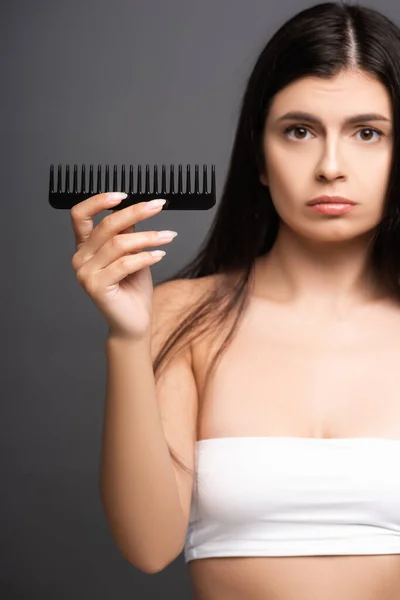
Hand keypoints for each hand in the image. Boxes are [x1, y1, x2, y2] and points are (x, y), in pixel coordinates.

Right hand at [70, 192, 176, 340]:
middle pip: (106, 225)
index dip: (98, 201)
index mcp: (85, 247)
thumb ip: (127, 233)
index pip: (80, 215)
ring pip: (119, 243)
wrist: (134, 323)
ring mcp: (85, 273)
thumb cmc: (133, 290)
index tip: (123, 195)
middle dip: (136, 212)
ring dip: (148, 237)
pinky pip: (125, 264)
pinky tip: (160, 255)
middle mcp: (80, 258)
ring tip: (167, 236)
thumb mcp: (132, 254)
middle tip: (158, 206)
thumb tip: (134, 208)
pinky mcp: (96, 287)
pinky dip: (146, 257)